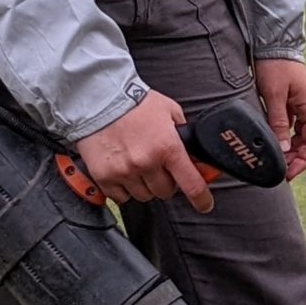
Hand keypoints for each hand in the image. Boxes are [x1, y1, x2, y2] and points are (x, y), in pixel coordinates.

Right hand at [74, 90, 213, 211]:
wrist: (101, 99)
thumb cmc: (134, 103)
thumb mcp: (170, 111)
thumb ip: (183, 134)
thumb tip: (194, 154)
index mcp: (168, 147)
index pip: (192, 184)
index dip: (202, 199)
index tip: (204, 204)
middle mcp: (147, 162)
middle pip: (165, 192)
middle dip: (166, 182)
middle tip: (159, 167)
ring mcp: (124, 172)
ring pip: (143, 196)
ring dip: (145, 185)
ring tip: (138, 165)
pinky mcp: (104, 177)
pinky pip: (121, 197)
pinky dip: (124, 188)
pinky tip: (123, 170)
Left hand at [254, 58, 305, 181]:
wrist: (274, 44)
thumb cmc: (275, 67)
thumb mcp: (273, 96)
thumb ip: (278, 123)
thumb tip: (282, 150)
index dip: (303, 161)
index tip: (289, 173)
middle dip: (299, 158)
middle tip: (282, 171)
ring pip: (305, 135)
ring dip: (294, 149)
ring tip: (279, 160)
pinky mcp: (297, 103)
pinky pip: (297, 126)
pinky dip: (289, 138)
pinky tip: (277, 143)